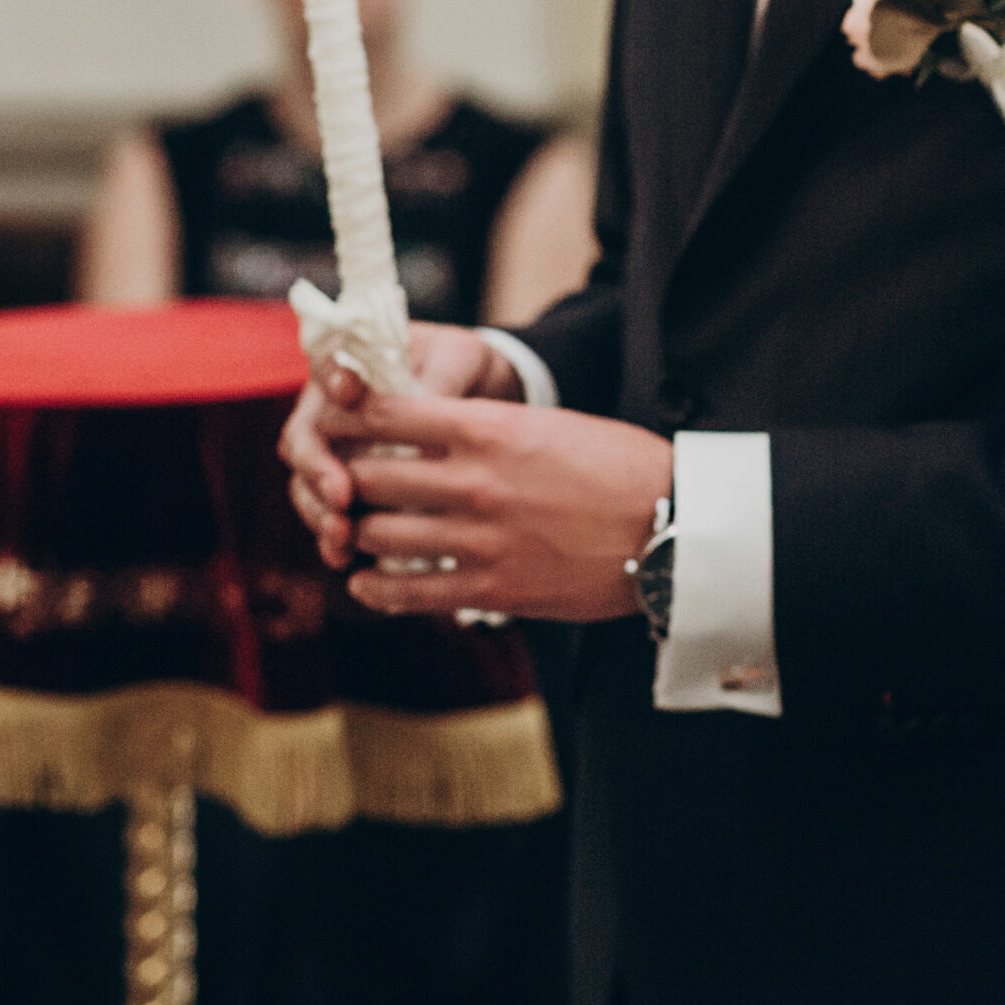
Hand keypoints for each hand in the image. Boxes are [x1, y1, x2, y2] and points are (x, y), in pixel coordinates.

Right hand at [279, 322, 524, 566]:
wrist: (478, 394)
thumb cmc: (462, 366)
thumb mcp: (458, 359)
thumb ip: (438, 383)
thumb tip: (426, 425)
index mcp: (350, 365)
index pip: (326, 368)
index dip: (331, 381)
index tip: (350, 392)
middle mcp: (330, 412)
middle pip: (304, 441)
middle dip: (317, 471)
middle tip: (340, 496)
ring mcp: (336, 455)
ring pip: (309, 487)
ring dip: (320, 514)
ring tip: (342, 537)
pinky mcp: (352, 492)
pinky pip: (334, 519)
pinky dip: (337, 540)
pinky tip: (348, 561)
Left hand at [318, 390, 671, 620]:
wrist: (673, 528)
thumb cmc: (620, 469)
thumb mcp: (549, 426)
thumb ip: (484, 432)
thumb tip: (427, 435)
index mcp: (491, 428)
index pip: (385, 413)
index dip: (345, 416)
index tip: (331, 422)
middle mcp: (476, 482)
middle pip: (369, 475)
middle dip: (346, 480)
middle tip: (340, 484)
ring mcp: (481, 539)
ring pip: (379, 535)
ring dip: (360, 534)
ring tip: (357, 533)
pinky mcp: (494, 588)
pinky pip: (410, 591)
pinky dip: (376, 588)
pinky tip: (366, 582)